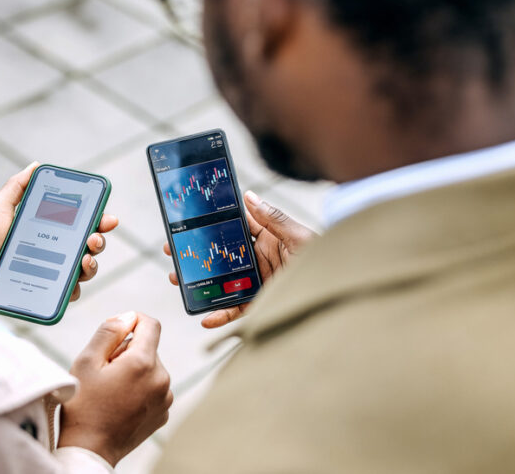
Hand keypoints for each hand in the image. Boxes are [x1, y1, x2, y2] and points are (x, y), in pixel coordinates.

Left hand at [0, 162, 118, 300]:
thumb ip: (18, 186)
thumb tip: (36, 165)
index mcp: (46, 229)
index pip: (80, 223)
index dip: (98, 220)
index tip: (107, 218)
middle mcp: (52, 251)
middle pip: (88, 246)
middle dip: (99, 240)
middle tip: (93, 238)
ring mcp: (50, 274)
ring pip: (84, 270)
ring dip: (93, 263)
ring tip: (85, 259)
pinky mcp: (44, 294)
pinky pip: (68, 294)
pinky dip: (76, 289)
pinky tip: (73, 282)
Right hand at [59, 312, 172, 466]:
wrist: (89, 449)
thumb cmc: (82, 406)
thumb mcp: (86, 361)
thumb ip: (109, 332)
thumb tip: (128, 316)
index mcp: (143, 363)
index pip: (151, 324)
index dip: (133, 321)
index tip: (117, 330)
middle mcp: (161, 378)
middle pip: (148, 348)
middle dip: (127, 351)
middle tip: (103, 371)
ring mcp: (165, 398)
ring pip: (151, 368)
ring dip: (133, 371)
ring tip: (110, 389)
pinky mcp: (163, 413)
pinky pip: (153, 388)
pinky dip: (139, 388)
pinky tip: (119, 402)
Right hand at [164, 190, 313, 328]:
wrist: (341, 292)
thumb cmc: (327, 260)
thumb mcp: (300, 237)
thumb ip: (274, 219)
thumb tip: (249, 197)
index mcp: (270, 238)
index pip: (237, 227)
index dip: (214, 223)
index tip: (191, 220)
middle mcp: (261, 259)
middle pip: (223, 256)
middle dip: (198, 254)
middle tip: (174, 251)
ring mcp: (260, 282)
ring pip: (224, 282)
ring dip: (200, 282)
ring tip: (178, 279)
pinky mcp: (262, 304)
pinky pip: (237, 310)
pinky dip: (221, 314)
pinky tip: (206, 317)